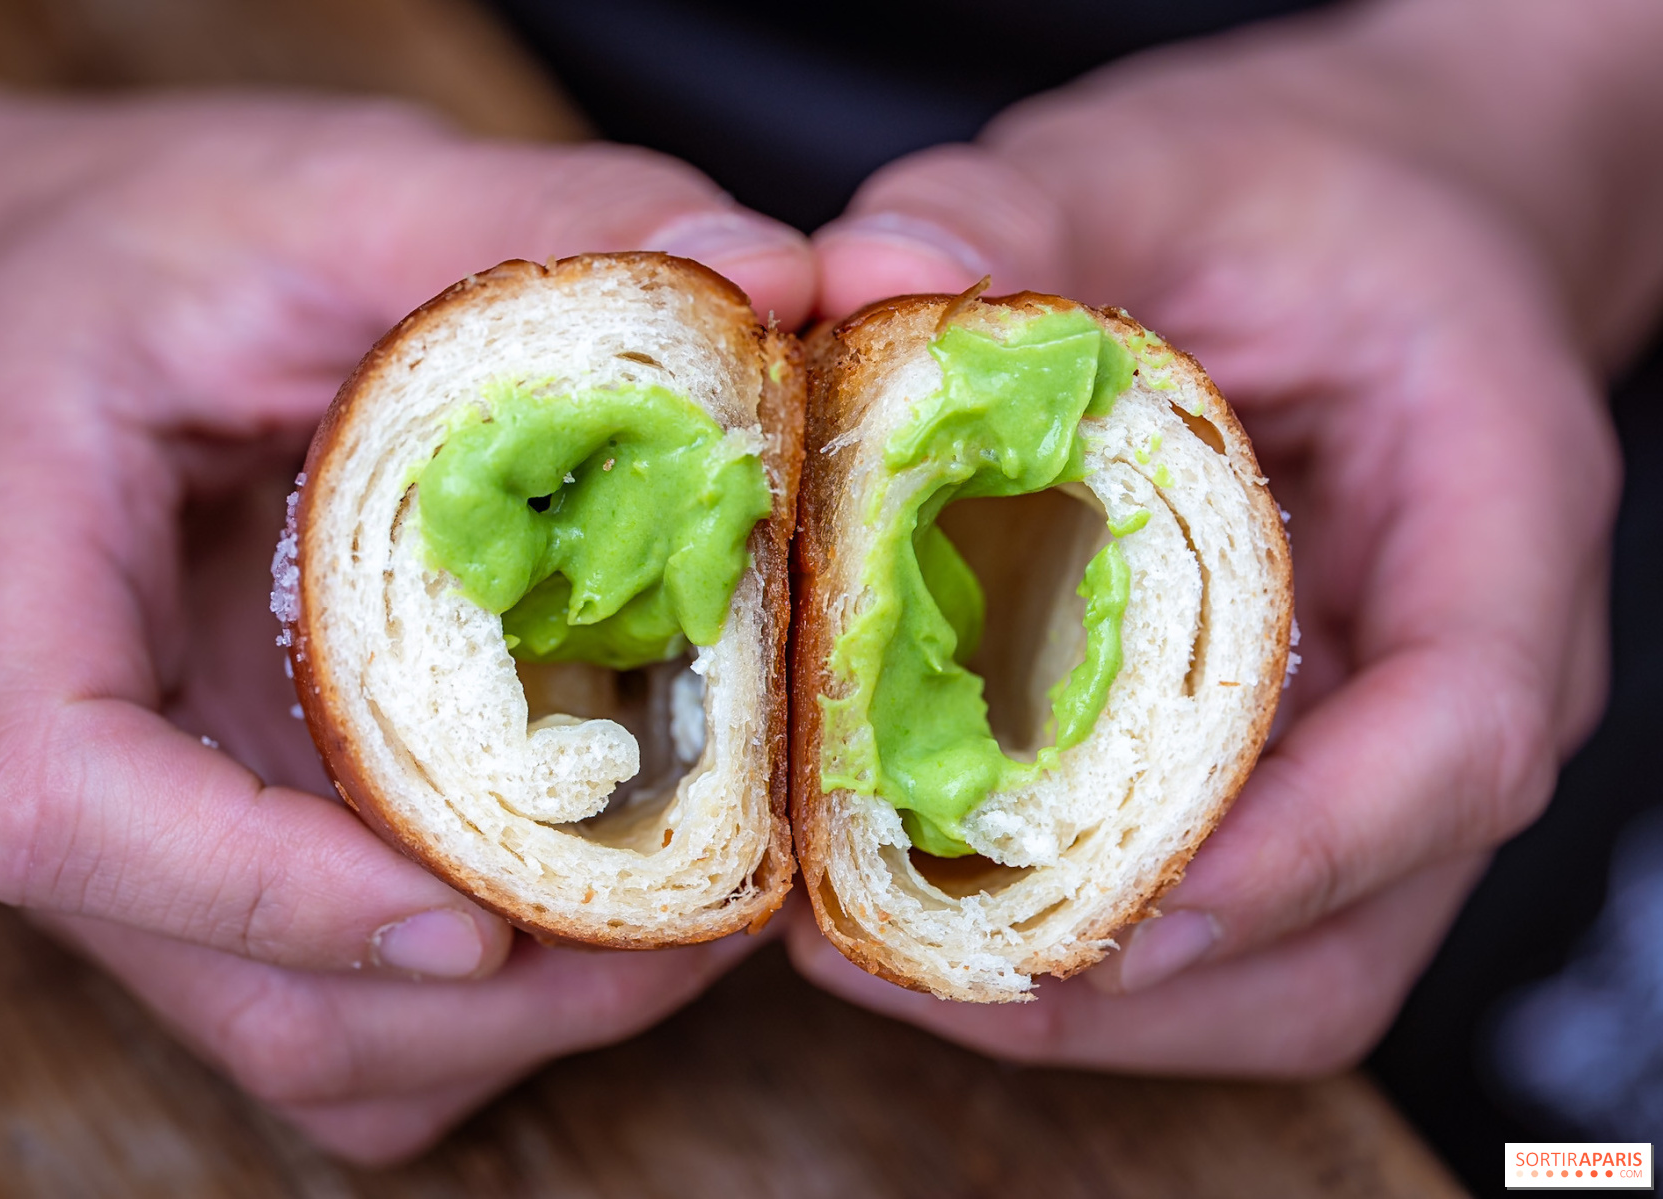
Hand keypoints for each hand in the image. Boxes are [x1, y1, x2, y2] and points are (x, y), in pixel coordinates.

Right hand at [0, 59, 813, 1160]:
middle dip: (501, 983)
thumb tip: (784, 278)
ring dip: (513, 1013)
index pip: (67, 803)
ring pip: (298, 1038)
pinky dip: (477, 1007)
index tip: (484, 916)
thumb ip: (534, 223)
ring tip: (689, 901)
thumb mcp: (315, 191)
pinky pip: (320, 1016)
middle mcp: (20, 758)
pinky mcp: (189, 863)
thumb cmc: (120, 241)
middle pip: (238, 983)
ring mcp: (112, 837)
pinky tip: (593, 890)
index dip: (277, 893)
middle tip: (712, 899)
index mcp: (3, 580)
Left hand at [791, 4, 1642, 1072]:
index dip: (1295, 851)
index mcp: (1498, 514)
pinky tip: (921, 894)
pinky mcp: (1298, 769)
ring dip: (1089, 999)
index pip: (1457, 738)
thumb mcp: (1163, 163)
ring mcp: (1384, 747)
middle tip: (896, 955)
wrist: (1376, 222)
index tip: (1107, 905)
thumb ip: (1019, 212)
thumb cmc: (1304, 194)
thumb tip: (859, 277)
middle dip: (1129, 977)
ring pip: (1286, 969)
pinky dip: (1079, 945)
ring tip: (879, 955)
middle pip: (1354, 925)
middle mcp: (1465, 672)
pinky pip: (1221, 922)